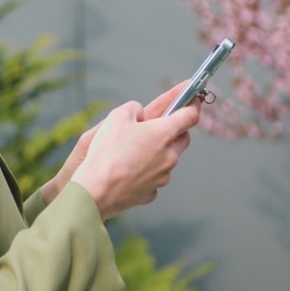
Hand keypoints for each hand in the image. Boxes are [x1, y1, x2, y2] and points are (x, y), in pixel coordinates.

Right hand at [41, 79, 192, 204]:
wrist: (95, 190)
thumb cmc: (106, 151)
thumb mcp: (117, 116)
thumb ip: (134, 108)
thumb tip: (139, 114)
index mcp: (164, 133)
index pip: (190, 115)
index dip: (193, 104)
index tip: (194, 99)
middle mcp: (169, 156)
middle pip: (183, 139)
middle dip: (176, 130)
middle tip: (160, 125)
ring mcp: (162, 177)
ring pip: (168, 160)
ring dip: (159, 152)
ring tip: (135, 150)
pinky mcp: (151, 192)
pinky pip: (154, 178)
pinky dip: (146, 172)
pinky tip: (128, 170)